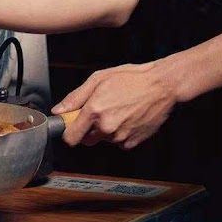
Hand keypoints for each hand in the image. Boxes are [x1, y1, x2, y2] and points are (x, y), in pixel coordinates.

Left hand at [52, 61, 177, 148]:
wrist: (162, 86)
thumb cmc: (133, 79)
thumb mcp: (99, 79)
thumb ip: (75, 97)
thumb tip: (59, 110)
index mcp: (95, 111)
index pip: (70, 137)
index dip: (69, 132)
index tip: (71, 125)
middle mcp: (106, 127)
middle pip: (86, 140)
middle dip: (88, 129)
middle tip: (100, 112)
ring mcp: (120, 137)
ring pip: (103, 140)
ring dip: (106, 130)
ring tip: (118, 110)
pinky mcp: (133, 142)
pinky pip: (119, 142)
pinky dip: (120, 133)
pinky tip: (128, 118)